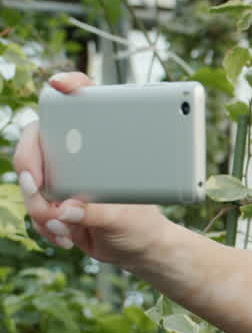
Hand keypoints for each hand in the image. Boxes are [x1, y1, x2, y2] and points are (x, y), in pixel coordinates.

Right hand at [16, 72, 168, 264]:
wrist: (138, 248)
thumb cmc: (142, 222)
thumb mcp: (127, 217)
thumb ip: (98, 212)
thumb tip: (67, 209)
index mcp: (104, 146)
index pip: (85, 103)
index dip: (70, 85)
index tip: (60, 85)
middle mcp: (79, 156)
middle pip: (37, 141)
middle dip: (29, 163)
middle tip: (36, 185)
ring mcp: (64, 177)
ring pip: (30, 181)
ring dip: (40, 207)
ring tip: (65, 226)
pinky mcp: (55, 200)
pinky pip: (35, 208)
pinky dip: (46, 225)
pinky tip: (67, 237)